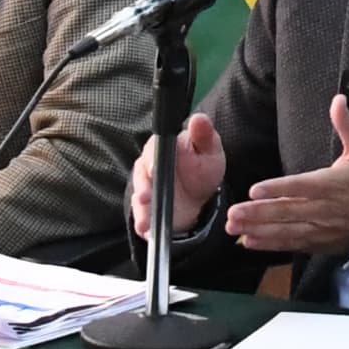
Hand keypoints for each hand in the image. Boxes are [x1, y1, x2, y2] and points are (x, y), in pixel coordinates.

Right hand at [128, 112, 226, 238]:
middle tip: (146, 197)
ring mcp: (145, 187)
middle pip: (141, 174)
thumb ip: (203, 135)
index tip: (154, 169)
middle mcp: (149, 165)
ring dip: (141, 208)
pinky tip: (144, 229)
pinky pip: (140, 213)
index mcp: (163, 146)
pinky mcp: (145, 207)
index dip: (153, 160)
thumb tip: (199, 118)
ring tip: (145, 221)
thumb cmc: (202, 167)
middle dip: (144, 186)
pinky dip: (141, 221)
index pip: (154, 150)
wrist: (199, 197)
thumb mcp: (209, 151)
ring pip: (139, 195)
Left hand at [220, 96, 348, 255]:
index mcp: (331, 184)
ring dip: (258, 229)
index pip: (301, 186)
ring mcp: (319, 227)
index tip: (255, 190)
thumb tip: (338, 98)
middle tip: (233, 213)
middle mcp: (323, 208)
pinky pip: (291, 244)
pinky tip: (250, 242)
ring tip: (234, 228)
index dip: (278, 189)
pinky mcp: (317, 242)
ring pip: (285, 230)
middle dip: (258, 213)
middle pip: (287, 211)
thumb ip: (346, 125)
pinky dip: (270, 244)